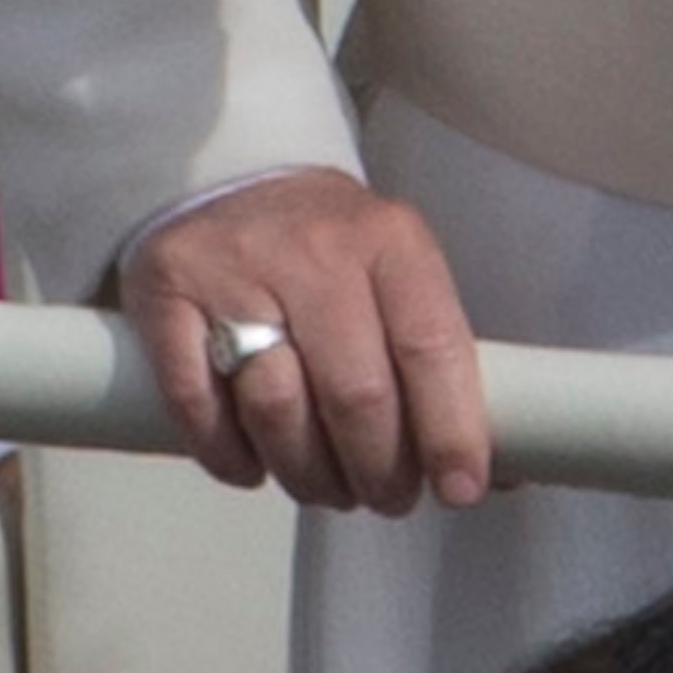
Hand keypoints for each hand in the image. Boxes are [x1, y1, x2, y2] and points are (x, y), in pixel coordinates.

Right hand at [121, 166, 493, 515]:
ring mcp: (236, 271)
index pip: (430, 342)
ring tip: (324, 486)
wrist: (230, 174)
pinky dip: (230, 456)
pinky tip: (254, 465)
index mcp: (388, 239)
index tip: (461, 487)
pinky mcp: (167, 296)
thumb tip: (504, 459)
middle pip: (356, 389)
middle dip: (378, 468)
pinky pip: (198, 405)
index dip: (450, 426)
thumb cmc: (328, 246)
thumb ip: (434, 355)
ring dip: (307, 473)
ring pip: (277, 406)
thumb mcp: (393, 270)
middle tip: (386, 498)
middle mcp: (315, 249)